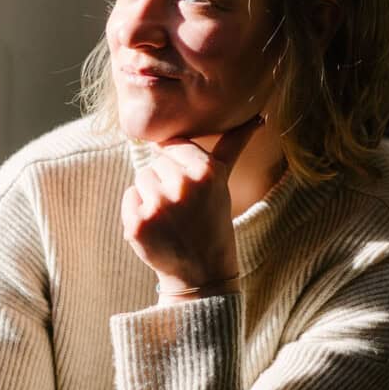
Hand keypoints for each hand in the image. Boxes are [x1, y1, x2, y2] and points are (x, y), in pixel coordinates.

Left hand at [120, 116, 260, 298]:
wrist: (201, 273)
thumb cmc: (212, 221)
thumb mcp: (224, 182)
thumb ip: (233, 145)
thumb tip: (260, 116)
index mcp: (207, 171)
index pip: (174, 146)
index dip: (179, 166)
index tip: (190, 189)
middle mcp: (184, 185)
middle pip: (156, 162)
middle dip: (165, 182)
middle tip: (182, 209)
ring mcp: (158, 205)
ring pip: (141, 178)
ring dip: (150, 196)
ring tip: (170, 218)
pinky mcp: (137, 223)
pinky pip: (129, 197)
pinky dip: (137, 212)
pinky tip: (157, 229)